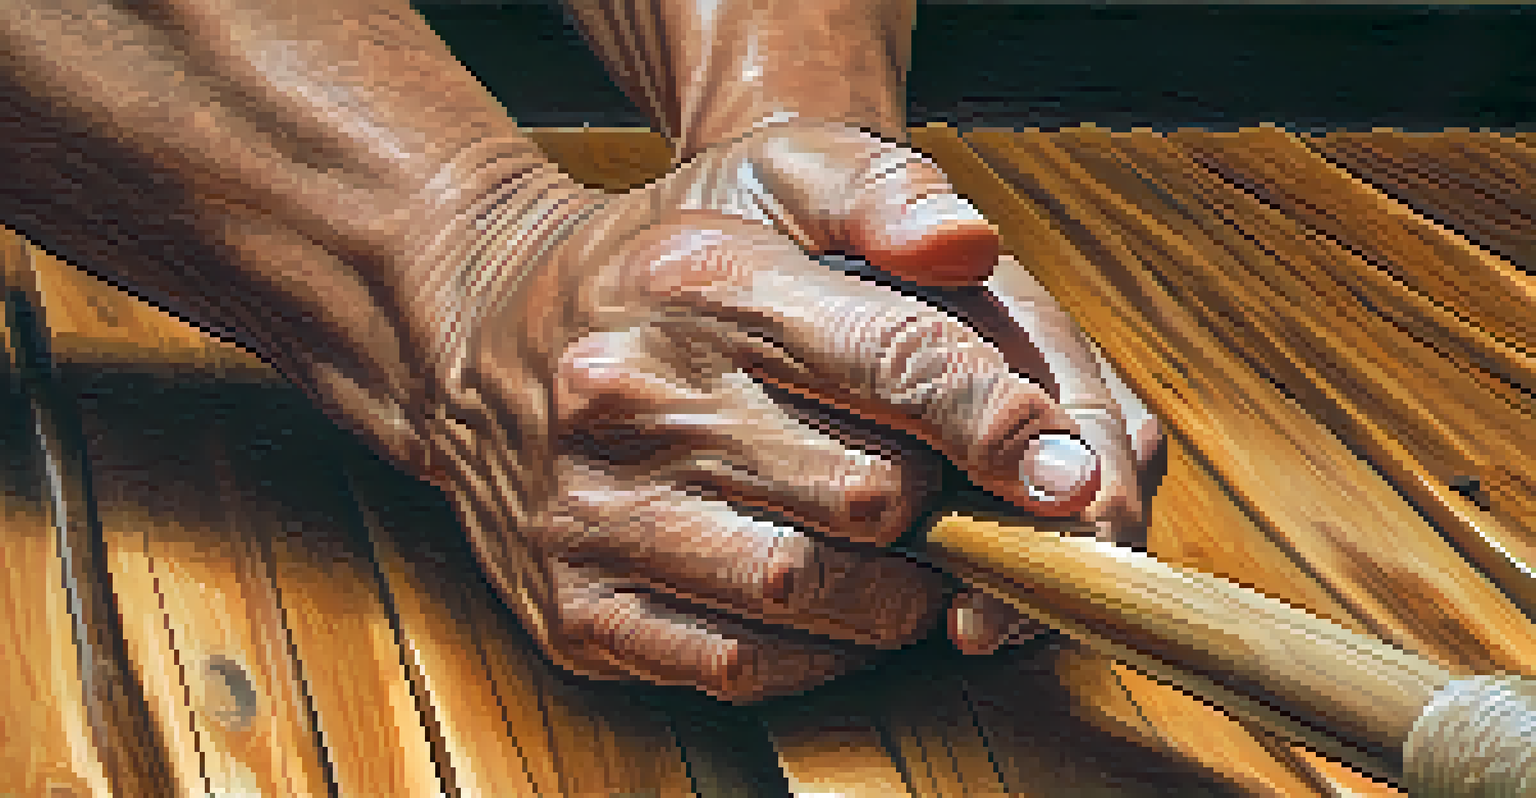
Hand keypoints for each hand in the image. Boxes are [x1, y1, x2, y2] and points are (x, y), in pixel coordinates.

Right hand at [408, 119, 1161, 701]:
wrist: (482, 337)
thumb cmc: (661, 260)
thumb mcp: (767, 175)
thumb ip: (884, 191)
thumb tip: (972, 249)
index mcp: (698, 282)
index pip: (892, 360)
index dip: (999, 424)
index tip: (1061, 470)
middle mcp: (630, 398)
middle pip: (864, 494)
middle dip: (951, 514)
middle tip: (979, 513)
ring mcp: (591, 515)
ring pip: (803, 592)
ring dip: (897, 597)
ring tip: (916, 561)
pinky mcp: (574, 608)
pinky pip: (734, 664)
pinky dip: (817, 654)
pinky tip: (838, 608)